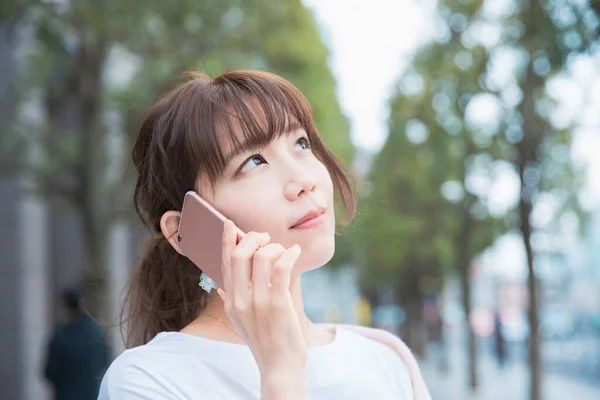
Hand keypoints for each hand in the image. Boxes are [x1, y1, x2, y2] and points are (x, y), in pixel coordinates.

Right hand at [218, 220, 306, 396]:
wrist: (278, 366)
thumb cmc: (264, 340)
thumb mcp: (240, 321)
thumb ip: (231, 300)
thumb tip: (220, 284)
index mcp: (230, 301)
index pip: (225, 263)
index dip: (227, 240)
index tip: (231, 224)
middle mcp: (240, 300)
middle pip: (240, 254)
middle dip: (253, 238)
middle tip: (265, 237)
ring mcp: (258, 302)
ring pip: (262, 257)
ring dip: (274, 247)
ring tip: (283, 251)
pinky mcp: (278, 304)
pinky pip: (282, 268)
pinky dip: (289, 254)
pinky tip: (295, 252)